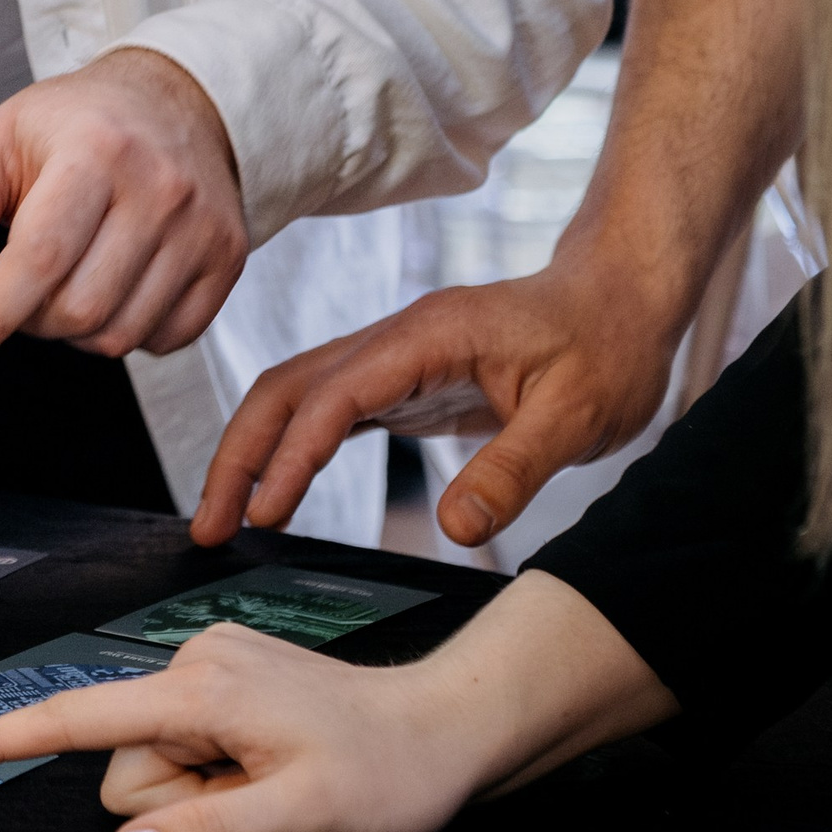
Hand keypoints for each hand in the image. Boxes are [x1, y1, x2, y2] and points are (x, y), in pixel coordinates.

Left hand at [0, 47, 247, 376]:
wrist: (173, 100)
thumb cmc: (77, 123)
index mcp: (96, 148)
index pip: (39, 256)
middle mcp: (159, 188)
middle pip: (77, 307)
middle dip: (29, 317)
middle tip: (19, 285)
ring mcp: (201, 228)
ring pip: (118, 334)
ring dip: (73, 329)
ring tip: (67, 277)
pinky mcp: (226, 259)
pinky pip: (166, 339)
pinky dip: (124, 330)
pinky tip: (112, 283)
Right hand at [0, 572, 671, 831]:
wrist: (445, 726)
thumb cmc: (385, 775)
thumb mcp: (300, 819)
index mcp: (200, 688)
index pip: (79, 721)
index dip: (1, 740)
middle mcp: (191, 659)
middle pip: (125, 764)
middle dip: (174, 803)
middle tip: (259, 804)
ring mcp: (207, 662)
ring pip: (153, 759)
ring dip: (200, 790)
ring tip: (273, 784)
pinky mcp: (222, 674)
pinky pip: (182, 742)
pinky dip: (212, 770)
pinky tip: (271, 765)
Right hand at [190, 247, 684, 551]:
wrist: (620, 301)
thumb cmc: (606, 347)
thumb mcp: (576, 418)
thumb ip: (513, 471)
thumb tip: (455, 529)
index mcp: (428, 336)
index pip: (337, 393)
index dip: (293, 453)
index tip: (264, 511)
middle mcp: (398, 340)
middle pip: (289, 386)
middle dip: (241, 451)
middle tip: (210, 524)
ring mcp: (396, 359)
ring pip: (298, 395)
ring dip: (254, 450)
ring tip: (225, 516)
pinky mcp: (404, 382)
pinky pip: (329, 410)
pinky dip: (291, 448)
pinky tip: (276, 491)